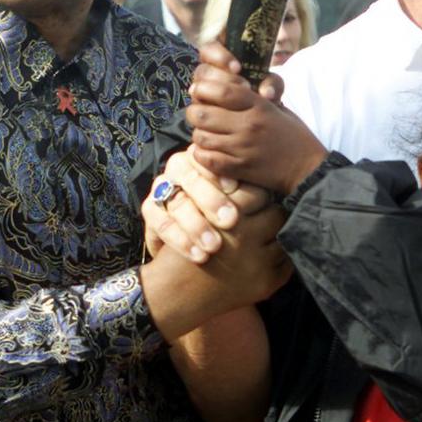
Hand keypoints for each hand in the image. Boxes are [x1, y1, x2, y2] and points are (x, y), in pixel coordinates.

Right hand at [141, 204, 290, 341]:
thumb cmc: (182, 247)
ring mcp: (257, 263)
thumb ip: (221, 194)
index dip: (255, 194)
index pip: (258, 192)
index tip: (252, 197)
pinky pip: (287, 262)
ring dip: (275, 233)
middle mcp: (244, 238)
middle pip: (275, 211)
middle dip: (268, 212)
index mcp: (226, 217)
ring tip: (263, 233)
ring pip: (284, 234)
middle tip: (261, 214)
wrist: (174, 294)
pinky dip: (278, 256)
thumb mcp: (192, 213)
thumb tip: (251, 177)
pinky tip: (265, 253)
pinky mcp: (266, 284)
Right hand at [143, 148, 272, 262]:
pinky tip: (198, 256)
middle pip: (192, 178)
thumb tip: (271, 191)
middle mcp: (180, 170)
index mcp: (202, 159)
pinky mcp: (149, 211)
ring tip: (215, 246)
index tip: (235, 189)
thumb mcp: (238, 203)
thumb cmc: (225, 223)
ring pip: (176, 200)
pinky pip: (159, 221)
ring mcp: (162, 189)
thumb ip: (248, 193)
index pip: (209, 158)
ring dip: (196, 224)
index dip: (220, 173)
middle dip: (211, 200)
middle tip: (231, 221)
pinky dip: (179, 240)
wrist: (187, 263)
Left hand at [188, 42, 326, 193]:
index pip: (222, 90)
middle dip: (195, 111)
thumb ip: (254, 96)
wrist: (307, 168)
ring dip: (199, 134)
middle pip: (202, 113)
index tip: (200, 89)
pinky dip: (202, 154)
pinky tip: (209, 150)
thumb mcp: (278, 107)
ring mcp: (241, 148)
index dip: (204, 88)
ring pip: (200, 137)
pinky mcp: (238, 169)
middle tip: (199, 113)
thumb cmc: (293, 134)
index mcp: (259, 106)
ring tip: (206, 132)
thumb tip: (228, 85)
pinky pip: (206, 159)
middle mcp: (248, 125)